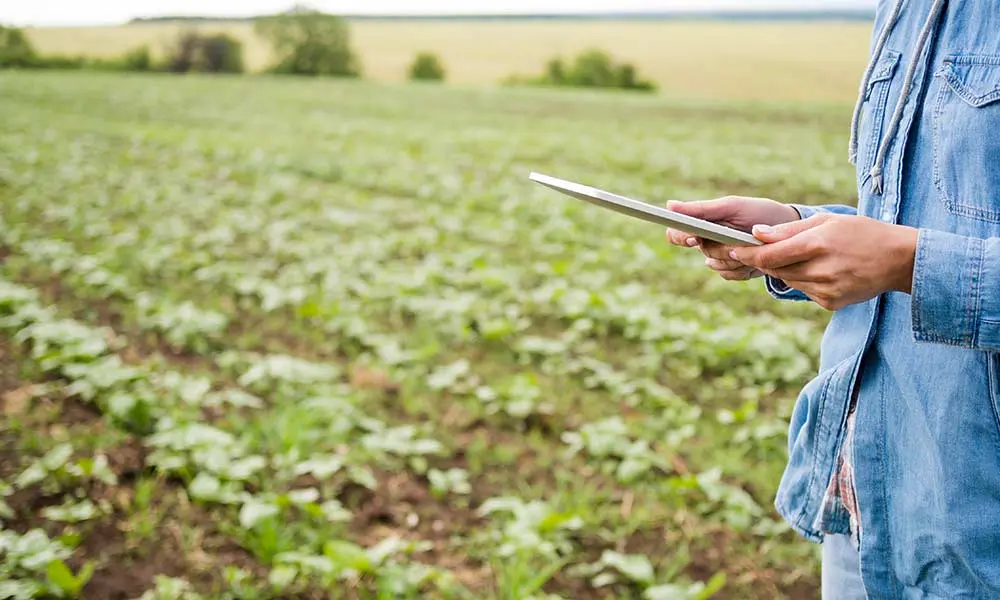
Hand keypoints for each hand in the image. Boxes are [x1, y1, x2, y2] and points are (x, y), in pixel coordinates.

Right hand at [664, 196, 800, 280]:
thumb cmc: (758, 213)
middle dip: (722, 246)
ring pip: (716, 265)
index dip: (681, 237)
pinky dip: (743, 268)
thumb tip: (669, 206)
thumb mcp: (731, 207)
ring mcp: (720, 257)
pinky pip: (729, 275)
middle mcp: (706, 240)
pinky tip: (754, 258)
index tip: (694, 238)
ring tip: (753, 245)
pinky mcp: (732, 271)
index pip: (676, 233)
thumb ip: (701, 209)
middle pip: (702, 250)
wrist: (788, 231)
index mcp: (702, 223)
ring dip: (736, 257)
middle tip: (740, 240)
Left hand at [729, 213, 917, 310]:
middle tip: (757, 250)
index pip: (768, 255)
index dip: (746, 253)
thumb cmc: (862, 233)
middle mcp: (819, 270)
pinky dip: (803, 280)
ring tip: (802, 256)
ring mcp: (825, 290)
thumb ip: (789, 229)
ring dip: (784, 270)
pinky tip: (820, 270)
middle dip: (764, 260)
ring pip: (787, 281)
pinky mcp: (830, 303)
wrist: (900, 259)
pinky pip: (804, 291)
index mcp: (816, 244)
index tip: (732, 249)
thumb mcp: (827, 221)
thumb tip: (757, 233)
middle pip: (775, 269)